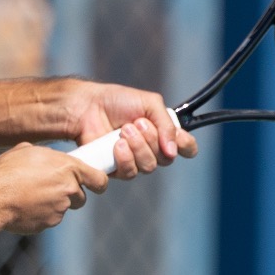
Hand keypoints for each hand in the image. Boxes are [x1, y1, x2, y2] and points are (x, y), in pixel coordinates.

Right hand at [0, 142, 109, 234]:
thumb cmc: (7, 171)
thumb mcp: (26, 151)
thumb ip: (45, 156)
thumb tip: (45, 158)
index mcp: (68, 167)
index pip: (99, 179)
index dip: (98, 183)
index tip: (95, 184)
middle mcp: (69, 189)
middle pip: (81, 196)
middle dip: (69, 195)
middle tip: (50, 188)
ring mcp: (60, 209)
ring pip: (63, 208)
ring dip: (52, 204)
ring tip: (30, 196)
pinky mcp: (49, 224)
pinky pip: (49, 219)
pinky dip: (40, 215)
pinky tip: (24, 207)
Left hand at [62, 81, 199, 178]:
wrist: (88, 107)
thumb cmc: (117, 102)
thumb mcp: (150, 103)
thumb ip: (167, 124)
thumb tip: (173, 151)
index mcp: (163, 132)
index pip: (186, 147)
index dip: (186, 147)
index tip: (179, 140)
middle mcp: (152, 148)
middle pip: (167, 159)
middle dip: (153, 139)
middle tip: (137, 122)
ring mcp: (135, 160)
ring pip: (149, 166)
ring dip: (138, 146)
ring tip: (124, 130)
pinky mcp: (117, 169)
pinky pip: (130, 173)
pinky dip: (125, 157)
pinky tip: (116, 145)